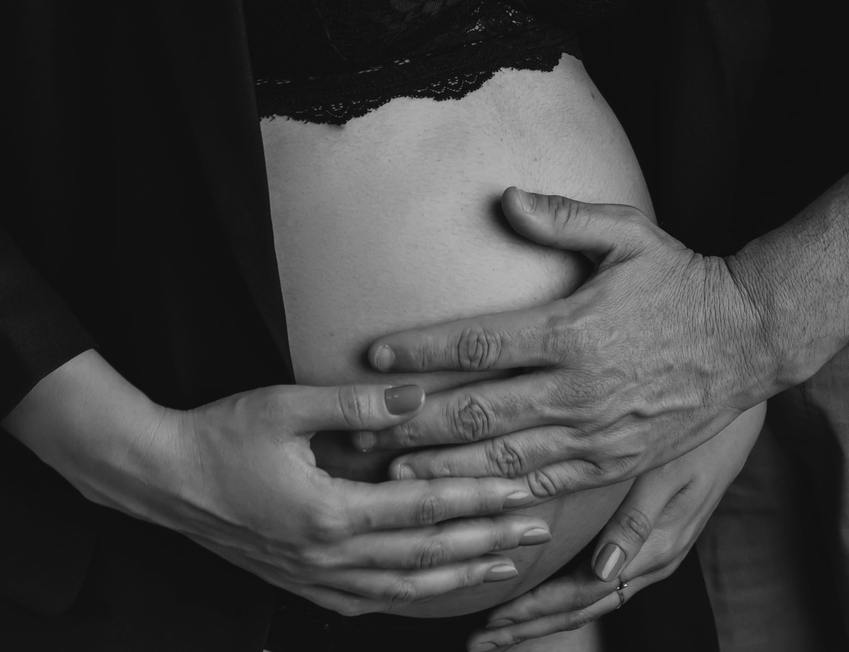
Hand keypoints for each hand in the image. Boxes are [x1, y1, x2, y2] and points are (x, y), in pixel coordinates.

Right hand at [5, 353, 550, 616]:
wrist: (163, 478)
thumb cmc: (223, 434)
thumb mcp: (287, 405)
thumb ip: (355, 404)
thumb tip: (415, 396)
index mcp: (329, 512)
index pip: (423, 509)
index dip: (477, 501)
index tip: (522, 491)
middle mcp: (327, 555)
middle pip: (424, 556)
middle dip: (486, 543)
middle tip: (537, 532)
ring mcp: (312, 576)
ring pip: (400, 588)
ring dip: (457, 577)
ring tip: (503, 565)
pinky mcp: (299, 580)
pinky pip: (365, 600)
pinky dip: (407, 596)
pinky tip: (431, 588)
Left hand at [365, 188, 773, 493]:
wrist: (748, 337)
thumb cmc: (681, 277)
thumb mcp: (628, 232)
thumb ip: (564, 216)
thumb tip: (506, 198)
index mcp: (574, 329)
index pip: (479, 342)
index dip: (422, 349)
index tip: (376, 354)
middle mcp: (579, 388)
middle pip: (477, 412)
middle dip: (411, 423)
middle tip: (359, 428)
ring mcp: (596, 432)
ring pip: (503, 460)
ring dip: (442, 469)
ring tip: (391, 473)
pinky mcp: (613, 462)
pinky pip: (545, 488)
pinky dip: (498, 498)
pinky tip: (462, 502)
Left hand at [465, 407, 766, 648]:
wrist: (738, 417)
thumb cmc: (701, 435)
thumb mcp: (670, 472)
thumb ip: (637, 521)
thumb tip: (603, 573)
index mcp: (655, 551)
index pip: (584, 595)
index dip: (537, 611)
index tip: (495, 624)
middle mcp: (650, 561)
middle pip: (582, 606)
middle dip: (531, 626)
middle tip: (483, 641)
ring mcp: (649, 552)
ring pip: (588, 597)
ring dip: (544, 613)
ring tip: (501, 627)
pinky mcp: (647, 538)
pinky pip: (599, 578)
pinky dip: (564, 591)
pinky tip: (540, 590)